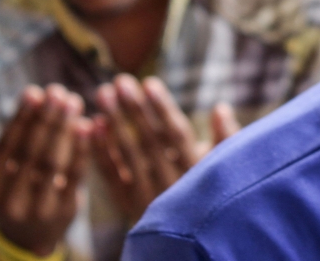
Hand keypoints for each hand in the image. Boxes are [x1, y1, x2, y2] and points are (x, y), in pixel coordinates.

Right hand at [0, 84, 91, 256]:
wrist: (31, 236)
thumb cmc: (6, 193)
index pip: (7, 146)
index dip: (21, 117)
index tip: (33, 92)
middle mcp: (11, 199)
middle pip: (32, 152)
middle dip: (46, 118)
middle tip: (59, 91)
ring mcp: (39, 207)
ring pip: (53, 162)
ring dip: (65, 129)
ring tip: (74, 101)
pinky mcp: (66, 209)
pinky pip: (75, 175)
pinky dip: (82, 149)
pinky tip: (89, 125)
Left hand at [92, 75, 238, 221]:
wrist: (191, 238)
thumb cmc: (216, 191)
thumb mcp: (227, 165)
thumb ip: (225, 138)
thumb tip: (221, 107)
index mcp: (197, 170)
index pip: (176, 135)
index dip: (162, 108)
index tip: (149, 83)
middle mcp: (171, 183)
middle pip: (148, 141)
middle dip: (133, 109)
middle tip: (119, 81)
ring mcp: (147, 195)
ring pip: (127, 155)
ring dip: (113, 122)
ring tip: (103, 93)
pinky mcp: (128, 205)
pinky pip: (111, 176)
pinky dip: (100, 151)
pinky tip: (92, 126)